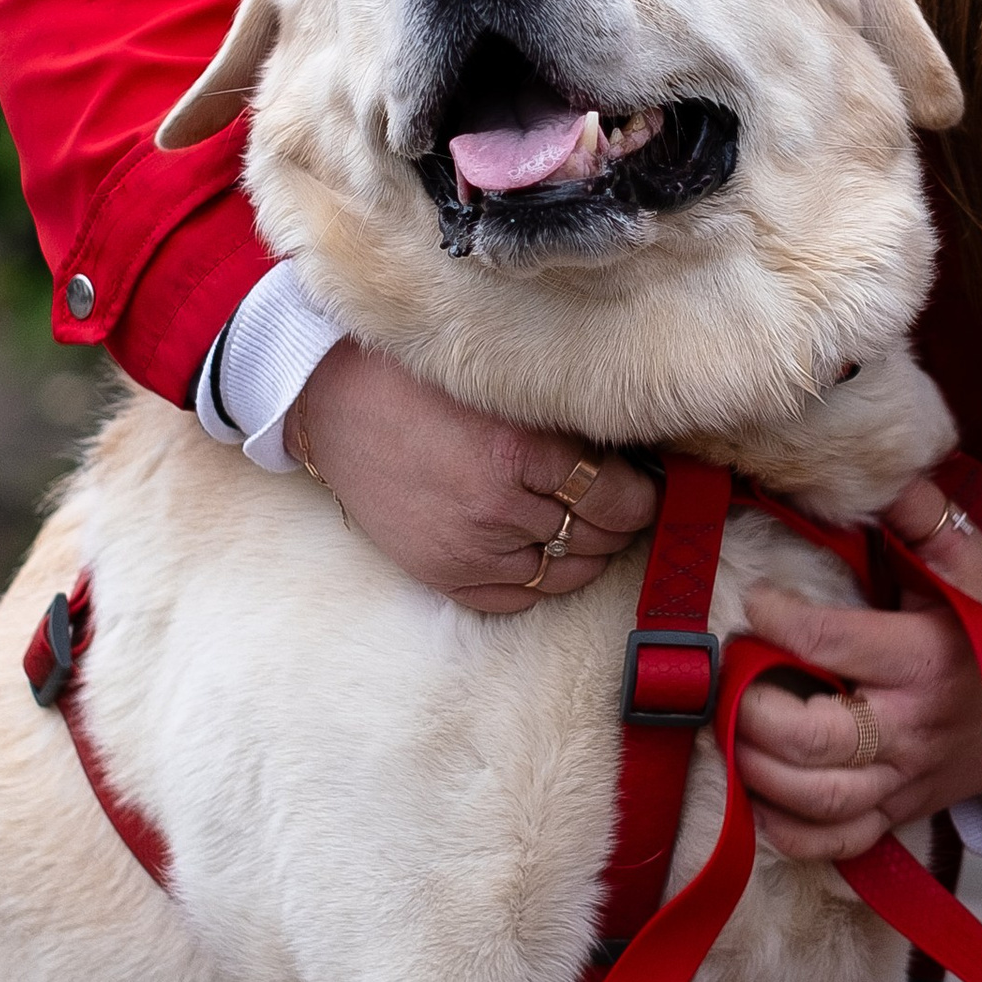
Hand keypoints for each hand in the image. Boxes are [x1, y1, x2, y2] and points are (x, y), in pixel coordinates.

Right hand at [288, 341, 658, 613]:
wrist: (334, 401)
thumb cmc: (421, 381)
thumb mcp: (504, 386)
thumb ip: (564, 421)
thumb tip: (630, 455)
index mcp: (518, 453)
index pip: (616, 498)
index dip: (642, 496)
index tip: (646, 487)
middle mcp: (495, 510)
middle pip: (593, 538)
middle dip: (618, 525)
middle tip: (624, 506)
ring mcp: (466, 550)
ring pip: (562, 575)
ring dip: (584, 555)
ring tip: (587, 529)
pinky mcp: (439, 573)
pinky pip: (514, 600)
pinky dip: (540, 582)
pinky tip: (545, 555)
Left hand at [733, 477, 981, 864]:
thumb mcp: (973, 561)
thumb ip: (920, 515)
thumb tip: (879, 469)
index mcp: (925, 658)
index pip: (828, 643)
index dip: (775, 619)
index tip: (757, 599)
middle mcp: (911, 728)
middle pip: (809, 739)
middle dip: (749, 706)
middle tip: (730, 674)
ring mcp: (904, 779)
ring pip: (815, 799)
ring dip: (755, 769)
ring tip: (733, 727)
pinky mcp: (899, 812)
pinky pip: (835, 844)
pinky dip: (787, 831)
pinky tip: (759, 795)